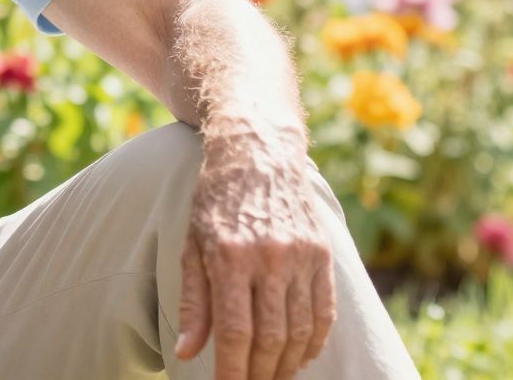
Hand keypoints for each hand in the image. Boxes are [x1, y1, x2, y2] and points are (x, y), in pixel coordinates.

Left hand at [175, 128, 336, 379]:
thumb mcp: (192, 246)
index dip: (233, 370)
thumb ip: (193, 302)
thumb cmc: (215, 204)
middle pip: (271, 337)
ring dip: (287, 363)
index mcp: (230, 256)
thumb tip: (188, 351)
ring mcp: (301, 256)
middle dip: (261, 373)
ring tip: (273, 377)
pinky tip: (300, 356)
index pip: (235, 331)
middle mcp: (269, 257)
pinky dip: (314, 341)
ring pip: (301, 330)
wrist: (258, 155)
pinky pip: (324, 312)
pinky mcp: (323, 253)